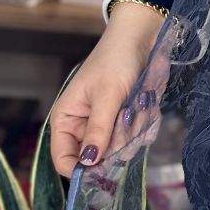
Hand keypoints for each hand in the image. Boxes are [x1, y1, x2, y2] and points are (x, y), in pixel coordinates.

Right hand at [49, 3, 165, 178]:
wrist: (142, 39)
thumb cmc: (116, 61)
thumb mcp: (107, 95)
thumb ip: (98, 130)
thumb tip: (88, 164)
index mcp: (66, 120)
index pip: (64, 160)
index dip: (81, 170)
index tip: (104, 169)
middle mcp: (84, 127)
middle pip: (98, 158)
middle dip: (117, 142)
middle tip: (127, 118)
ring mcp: (109, 125)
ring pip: (122, 148)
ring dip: (134, 129)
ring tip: (137, 103)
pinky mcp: (129, 121)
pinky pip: (138, 136)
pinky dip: (145, 122)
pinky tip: (145, 102)